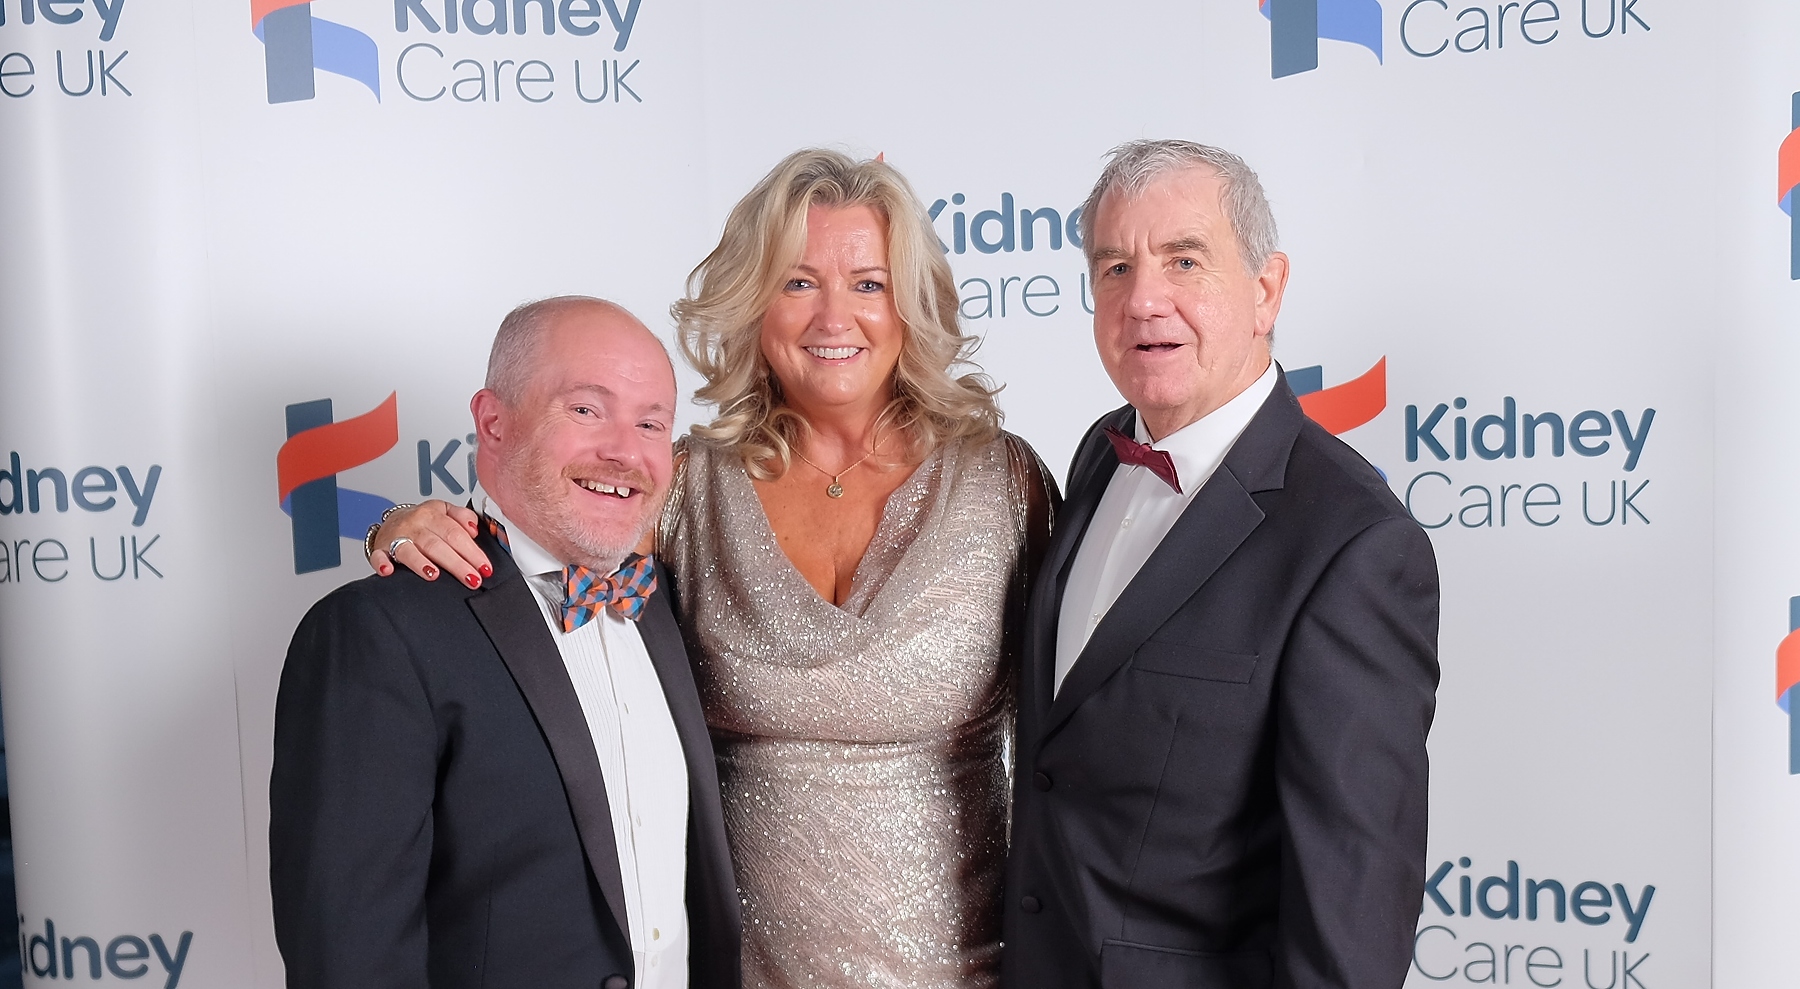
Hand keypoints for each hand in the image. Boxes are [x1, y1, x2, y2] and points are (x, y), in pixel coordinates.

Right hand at [368, 501, 492, 587]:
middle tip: (472, 579)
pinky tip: (389, 571)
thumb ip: (463, 516)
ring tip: (434, 575)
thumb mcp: (445, 511)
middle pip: (437, 544)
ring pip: (410, 550)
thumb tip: (475, 529)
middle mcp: (415, 525)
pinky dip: (382, 564)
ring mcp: (396, 537)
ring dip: (421, 563)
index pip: (456, 533)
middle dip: (457, 564)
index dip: (472, 552)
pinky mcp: (380, 549)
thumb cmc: (423, 521)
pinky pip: (379, 556)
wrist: (392, 521)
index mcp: (433, 514)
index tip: (485, 568)